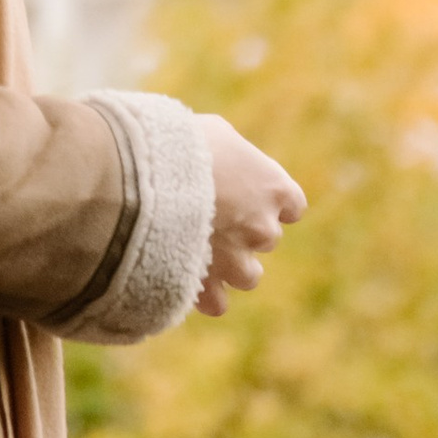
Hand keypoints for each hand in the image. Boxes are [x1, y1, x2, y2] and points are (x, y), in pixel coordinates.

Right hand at [195, 115, 304, 316]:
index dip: (267, 201)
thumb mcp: (214, 133)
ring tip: (197, 247)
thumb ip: (231, 156)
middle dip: (242, 229)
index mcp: (273, 187)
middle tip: (206, 212)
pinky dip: (204, 294)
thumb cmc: (178, 142)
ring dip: (229, 265)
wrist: (145, 175)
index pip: (291, 205)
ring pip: (248, 275)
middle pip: (265, 237)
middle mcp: (263, 228)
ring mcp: (237, 260)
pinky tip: (185, 275)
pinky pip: (217, 303)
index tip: (245, 195)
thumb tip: (224, 159)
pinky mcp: (207, 284)